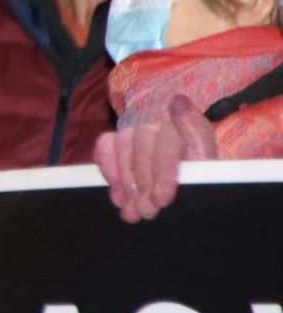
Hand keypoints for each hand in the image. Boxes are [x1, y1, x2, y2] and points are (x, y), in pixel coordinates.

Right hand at [92, 95, 216, 222]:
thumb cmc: (200, 170)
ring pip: (122, 148)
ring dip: (126, 183)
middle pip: (143, 149)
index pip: (168, 143)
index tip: (161, 199)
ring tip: (133, 208)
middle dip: (143, 185)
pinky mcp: (118, 138)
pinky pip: (105, 147)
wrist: (192, 177)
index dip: (163, 173)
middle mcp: (157, 120)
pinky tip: (119, 195)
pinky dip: (109, 172)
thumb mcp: (208, 160)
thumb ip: (197, 132)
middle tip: (147, 211)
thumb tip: (178, 101)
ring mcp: (134, 128)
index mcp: (185, 122)